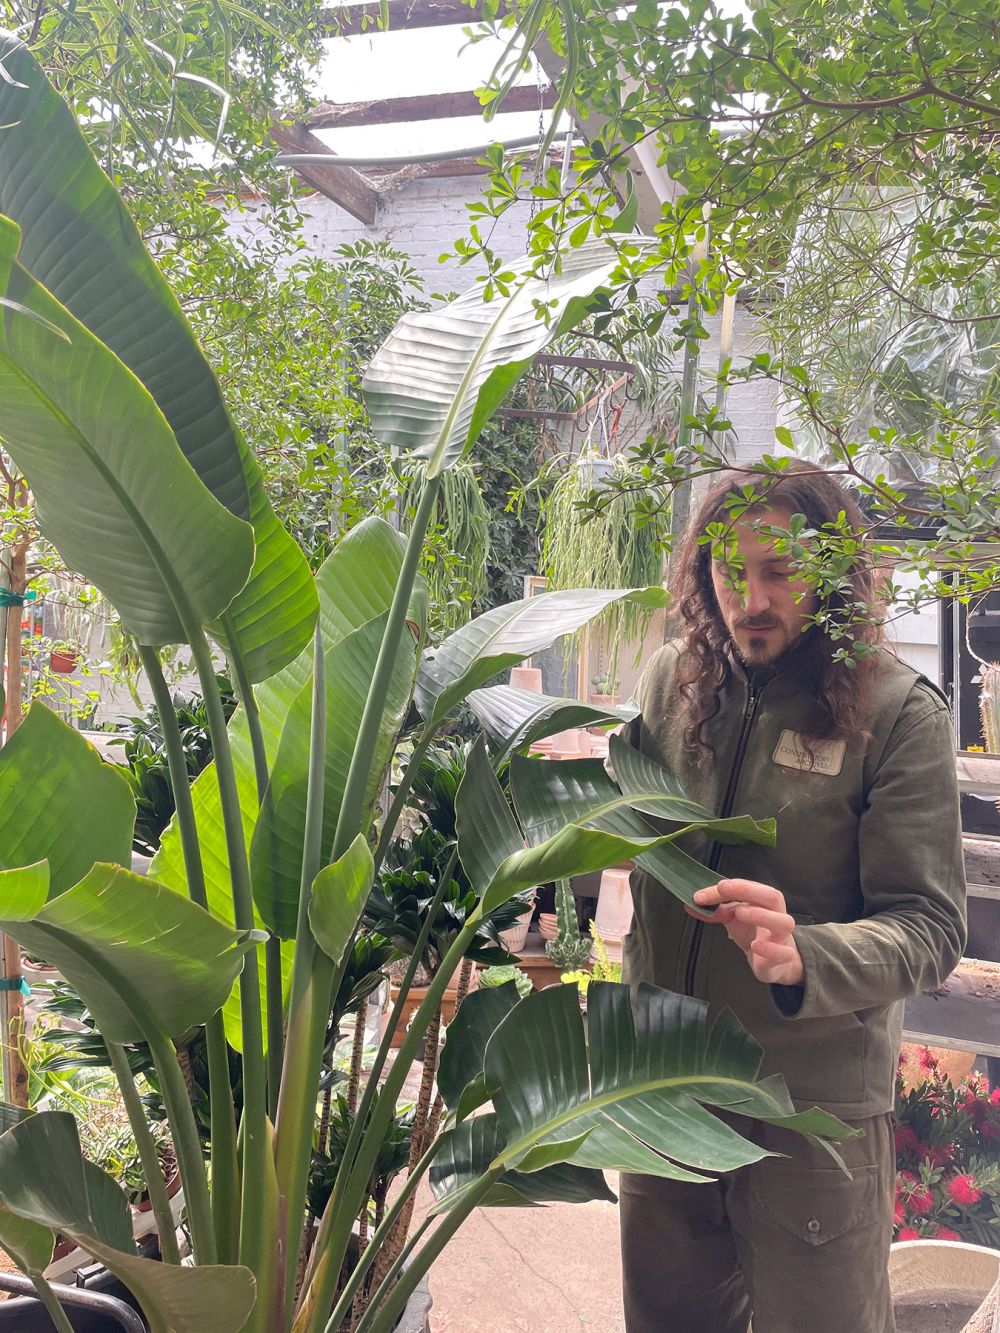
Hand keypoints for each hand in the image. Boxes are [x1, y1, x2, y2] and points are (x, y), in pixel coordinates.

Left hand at [690, 878, 804, 986]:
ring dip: (762, 915)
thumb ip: (715, 911)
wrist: (774, 962)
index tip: (704, 893)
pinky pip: (783, 953)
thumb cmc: (754, 933)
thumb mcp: (734, 918)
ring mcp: (782, 937)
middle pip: (773, 897)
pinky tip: (755, 946)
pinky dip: (770, 949)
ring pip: (783, 923)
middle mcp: (776, 915)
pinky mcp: (783, 959)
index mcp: (764, 902)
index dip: (729, 887)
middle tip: (723, 888)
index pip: (750, 888)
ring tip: (740, 912)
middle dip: (748, 890)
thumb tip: (690, 904)